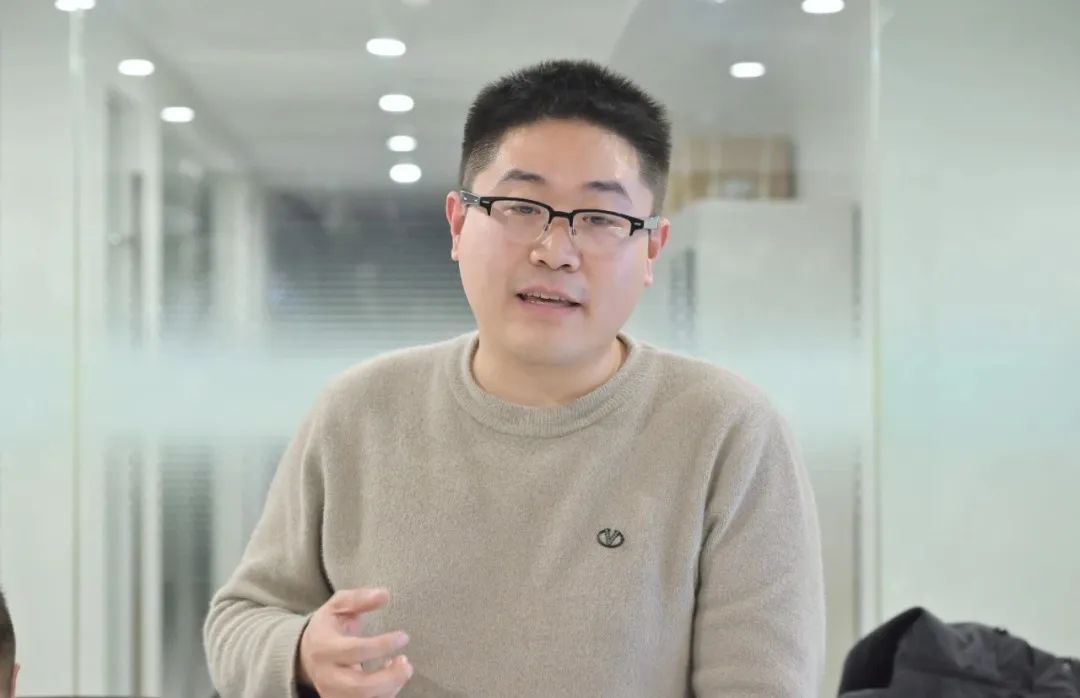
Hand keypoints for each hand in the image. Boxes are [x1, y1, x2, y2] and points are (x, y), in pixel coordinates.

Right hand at [297, 588, 413, 696]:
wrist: (306, 654)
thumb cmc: (328, 626)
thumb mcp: (338, 605)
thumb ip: (359, 598)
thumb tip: (384, 595)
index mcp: (324, 647)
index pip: (355, 651)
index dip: (382, 645)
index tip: (404, 637)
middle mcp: (327, 675)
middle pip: (360, 687)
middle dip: (389, 678)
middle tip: (407, 663)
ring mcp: (333, 693)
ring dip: (390, 687)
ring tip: (402, 666)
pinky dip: (386, 694)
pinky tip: (392, 677)